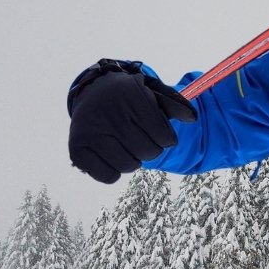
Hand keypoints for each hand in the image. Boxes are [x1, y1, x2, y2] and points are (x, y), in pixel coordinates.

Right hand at [67, 59, 196, 183]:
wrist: (94, 92)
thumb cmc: (131, 98)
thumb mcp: (154, 94)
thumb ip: (176, 105)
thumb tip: (192, 118)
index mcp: (131, 98)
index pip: (164, 136)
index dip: (167, 138)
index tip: (159, 131)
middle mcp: (109, 114)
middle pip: (148, 152)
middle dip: (151, 149)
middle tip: (141, 138)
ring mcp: (90, 132)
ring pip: (129, 166)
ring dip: (134, 161)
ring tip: (127, 146)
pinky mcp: (77, 149)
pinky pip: (108, 177)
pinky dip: (114, 172)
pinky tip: (112, 156)